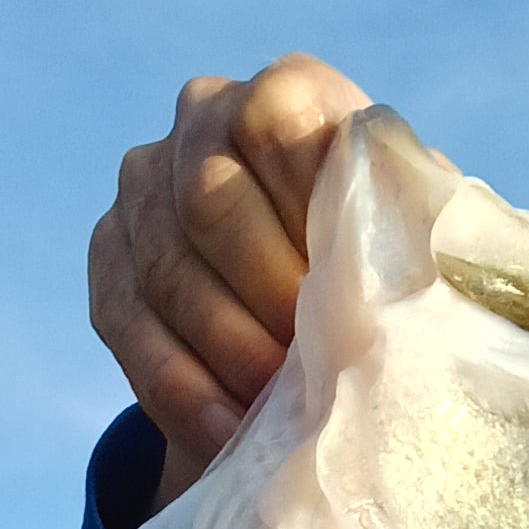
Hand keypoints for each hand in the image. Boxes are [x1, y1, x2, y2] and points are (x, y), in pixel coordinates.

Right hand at [89, 54, 370, 507]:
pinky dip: (183, 391)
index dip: (304, 211)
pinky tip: (227, 433)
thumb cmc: (384, 274)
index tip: (345, 294)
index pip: (272, 120)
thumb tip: (419, 254)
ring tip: (276, 411)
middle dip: (265, 300)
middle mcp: (203, 118)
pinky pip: (130, 330)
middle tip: (313, 370)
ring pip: (166, 274)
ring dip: (226, 354)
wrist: (313, 323)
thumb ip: (410, 229)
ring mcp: (143, 187)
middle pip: (209, 203)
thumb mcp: (413, 243)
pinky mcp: (109, 263)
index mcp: (289, 95)